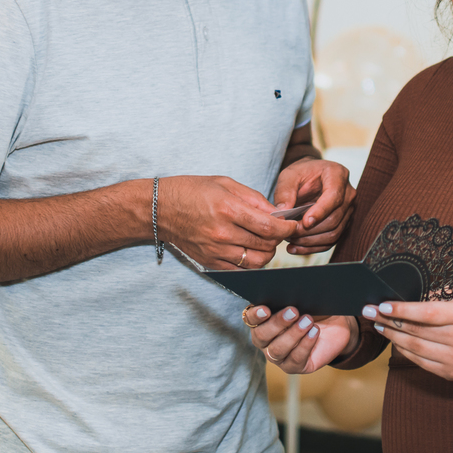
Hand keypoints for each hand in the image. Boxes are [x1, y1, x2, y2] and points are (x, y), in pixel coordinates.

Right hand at [158, 176, 297, 269]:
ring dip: (267, 253)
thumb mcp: (225, 183)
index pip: (269, 226)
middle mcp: (222, 233)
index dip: (287, 227)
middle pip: (266, 246)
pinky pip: (240, 270)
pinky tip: (249, 249)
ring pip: (256, 262)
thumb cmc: (192, 190)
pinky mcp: (210, 262)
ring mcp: (215, 250)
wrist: (160, 209)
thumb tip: (277, 211)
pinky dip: (250, 261)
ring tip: (265, 240)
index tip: (292, 224)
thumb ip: (254, 198)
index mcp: (228, 209)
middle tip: (278, 230)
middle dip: (278, 238)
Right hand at [244, 304, 357, 373]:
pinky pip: (295, 359)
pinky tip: (315, 332)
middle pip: (261, 336)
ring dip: (293, 334)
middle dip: (277, 323)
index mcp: (263, 320)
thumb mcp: (304, 297)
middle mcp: (266, 340)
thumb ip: (292, 293)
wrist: (335, 324)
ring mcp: (279, 356)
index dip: (255, 315)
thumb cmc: (314, 308)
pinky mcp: (294, 366)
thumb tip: (288, 286)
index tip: (266, 309)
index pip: (250, 319)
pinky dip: (306, 344)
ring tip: (308, 321)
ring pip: (277, 350)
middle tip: (294, 311)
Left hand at [272, 157, 354, 254]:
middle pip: (334, 219)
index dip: (321, 211)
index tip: (305, 222)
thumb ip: (285, 191)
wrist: (310, 178)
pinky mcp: (342, 224)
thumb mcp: (289, 175)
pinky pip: (331, 241)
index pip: (334, 196)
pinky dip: (312, 248)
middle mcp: (348, 193)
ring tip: (290, 239)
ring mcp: (348, 210)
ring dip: (310, 241)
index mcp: (337, 175)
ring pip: (334, 233)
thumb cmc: (301, 173)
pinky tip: (295, 247)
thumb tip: (283, 211)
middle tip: (289, 232)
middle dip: (310, 230)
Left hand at [362, 289, 452, 380]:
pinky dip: (405, 350)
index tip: (382, 305)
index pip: (427, 313)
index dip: (402, 310)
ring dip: (393, 337)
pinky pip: (421, 362)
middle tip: (371, 313)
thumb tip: (402, 295)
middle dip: (389, 322)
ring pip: (415, 349)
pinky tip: (396, 339)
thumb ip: (435, 295)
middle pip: (417, 332)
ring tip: (380, 325)